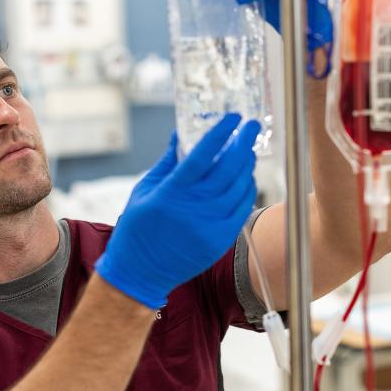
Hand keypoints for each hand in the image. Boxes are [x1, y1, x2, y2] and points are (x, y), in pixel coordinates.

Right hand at [96, 114, 259, 308]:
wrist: (140, 272)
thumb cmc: (138, 227)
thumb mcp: (144, 189)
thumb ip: (167, 161)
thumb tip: (182, 133)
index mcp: (172, 192)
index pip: (203, 154)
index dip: (221, 133)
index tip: (233, 117)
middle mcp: (194, 207)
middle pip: (228, 167)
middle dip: (243, 142)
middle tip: (251, 126)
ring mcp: (210, 225)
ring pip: (239, 186)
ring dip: (247, 164)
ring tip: (248, 150)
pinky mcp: (220, 240)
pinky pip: (242, 208)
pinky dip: (247, 189)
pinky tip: (246, 177)